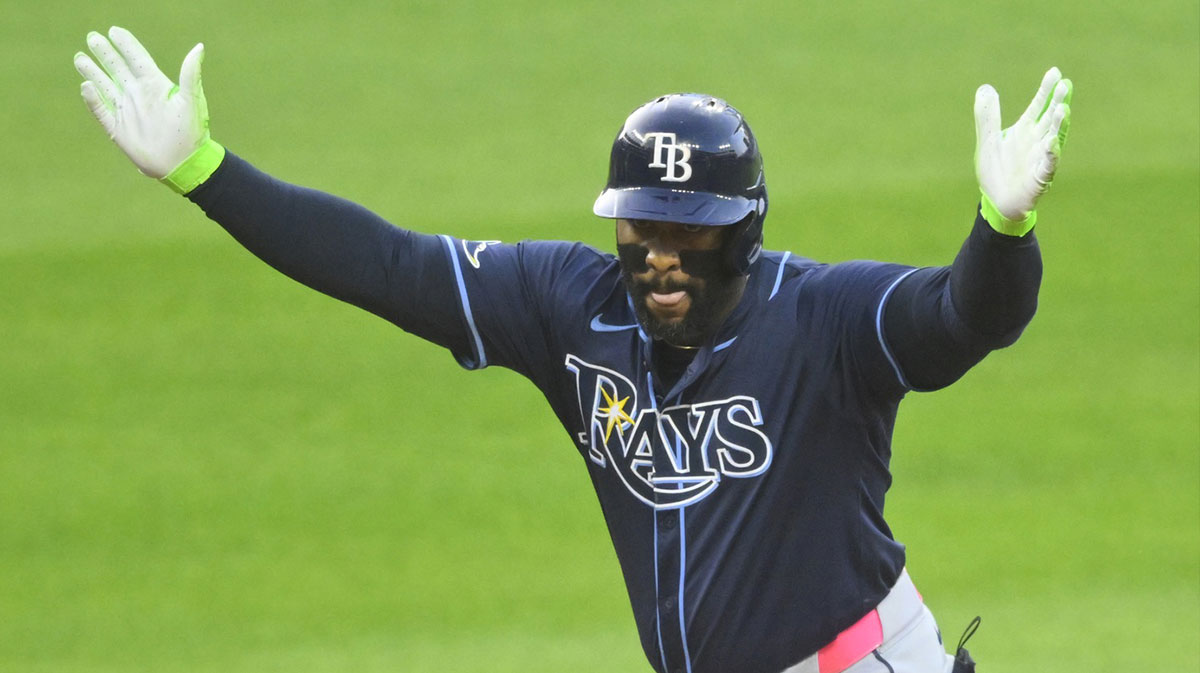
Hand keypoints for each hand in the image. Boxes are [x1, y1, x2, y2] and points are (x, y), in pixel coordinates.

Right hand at [74, 27, 223, 193]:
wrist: (183, 164)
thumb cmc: (192, 133)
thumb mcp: (192, 101)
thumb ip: (190, 74)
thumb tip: (198, 48)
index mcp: (155, 86)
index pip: (137, 59)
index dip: (126, 44)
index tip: (115, 31)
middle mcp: (139, 95)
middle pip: (117, 68)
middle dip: (105, 53)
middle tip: (93, 37)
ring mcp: (127, 111)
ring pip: (105, 86)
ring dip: (92, 72)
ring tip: (80, 57)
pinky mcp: (118, 129)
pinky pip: (101, 111)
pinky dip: (92, 99)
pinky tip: (86, 86)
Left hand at [973, 67, 1072, 235]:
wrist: (996, 201)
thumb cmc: (996, 171)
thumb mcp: (987, 141)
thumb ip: (987, 117)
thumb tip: (985, 87)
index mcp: (1025, 131)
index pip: (1038, 106)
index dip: (1046, 90)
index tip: (1055, 72)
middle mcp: (1036, 141)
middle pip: (1050, 118)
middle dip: (1057, 102)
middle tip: (1066, 84)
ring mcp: (1040, 158)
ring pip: (1053, 138)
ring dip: (1059, 124)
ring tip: (1063, 108)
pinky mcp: (1040, 177)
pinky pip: (1048, 164)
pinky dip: (1051, 153)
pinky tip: (1052, 142)